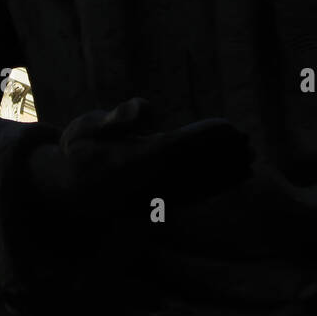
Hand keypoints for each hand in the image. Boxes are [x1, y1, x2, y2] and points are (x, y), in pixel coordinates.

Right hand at [23, 98, 254, 228]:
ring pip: (196, 184)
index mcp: (128, 161)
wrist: (68, 189)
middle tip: (247, 141)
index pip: (174, 147)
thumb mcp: (85, 127)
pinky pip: (193, 196)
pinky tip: (235, 178)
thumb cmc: (79, 150)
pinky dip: (216, 186)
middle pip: (192, 168)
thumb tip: (145, 109)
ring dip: (224, 172)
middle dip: (221, 155)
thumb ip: (115, 119)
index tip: (228, 126)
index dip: (203, 138)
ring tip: (249, 158)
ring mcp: (152, 198)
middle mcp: (144, 183)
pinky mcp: (159, 206)